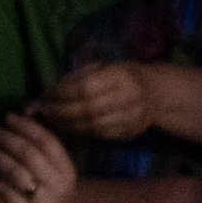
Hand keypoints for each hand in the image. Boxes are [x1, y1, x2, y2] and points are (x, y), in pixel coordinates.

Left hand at [0, 114, 74, 202]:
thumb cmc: (47, 196)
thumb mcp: (52, 174)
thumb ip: (40, 148)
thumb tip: (24, 111)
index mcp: (67, 171)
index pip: (48, 141)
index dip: (27, 126)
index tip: (8, 117)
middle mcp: (61, 186)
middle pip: (29, 153)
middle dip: (7, 138)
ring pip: (16, 171)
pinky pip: (6, 191)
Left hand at [32, 61, 159, 142]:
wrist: (157, 94)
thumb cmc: (123, 75)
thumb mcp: (104, 67)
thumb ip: (78, 77)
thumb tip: (49, 90)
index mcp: (120, 76)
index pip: (86, 88)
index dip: (63, 93)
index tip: (47, 94)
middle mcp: (128, 98)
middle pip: (88, 109)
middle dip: (62, 111)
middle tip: (45, 110)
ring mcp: (132, 118)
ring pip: (94, 126)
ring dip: (68, 124)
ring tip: (53, 120)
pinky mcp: (130, 132)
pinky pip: (101, 135)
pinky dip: (81, 132)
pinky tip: (68, 127)